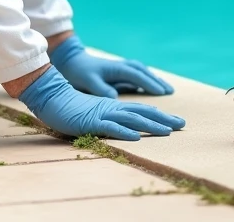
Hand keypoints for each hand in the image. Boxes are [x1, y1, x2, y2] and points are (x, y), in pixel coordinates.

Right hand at [18, 66, 184, 141]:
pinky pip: (110, 127)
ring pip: (131, 119)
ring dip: (150, 125)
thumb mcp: (94, 113)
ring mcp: (102, 114)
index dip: (159, 115)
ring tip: (167, 132)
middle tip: (182, 124)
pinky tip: (135, 136)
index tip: (176, 122)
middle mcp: (112, 108)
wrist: (50, 98)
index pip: (141, 110)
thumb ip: (109, 117)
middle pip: (142, 113)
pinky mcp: (91, 121)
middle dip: (163, 119)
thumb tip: (124, 125)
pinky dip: (124, 131)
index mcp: (114, 106)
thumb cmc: (70, 107)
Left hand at [50, 34, 173, 97]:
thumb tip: (114, 97)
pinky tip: (153, 89)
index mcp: (116, 67)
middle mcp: (122, 66)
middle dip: (157, 81)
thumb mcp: (88, 81)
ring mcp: (122, 68)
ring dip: (154, 80)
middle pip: (144, 72)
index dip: (149, 83)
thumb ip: (101, 89)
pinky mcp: (120, 73)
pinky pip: (138, 76)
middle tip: (171, 91)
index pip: (137, 75)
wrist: (72, 61)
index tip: (161, 92)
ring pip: (143, 73)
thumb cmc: (80, 72)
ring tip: (167, 90)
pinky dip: (147, 81)